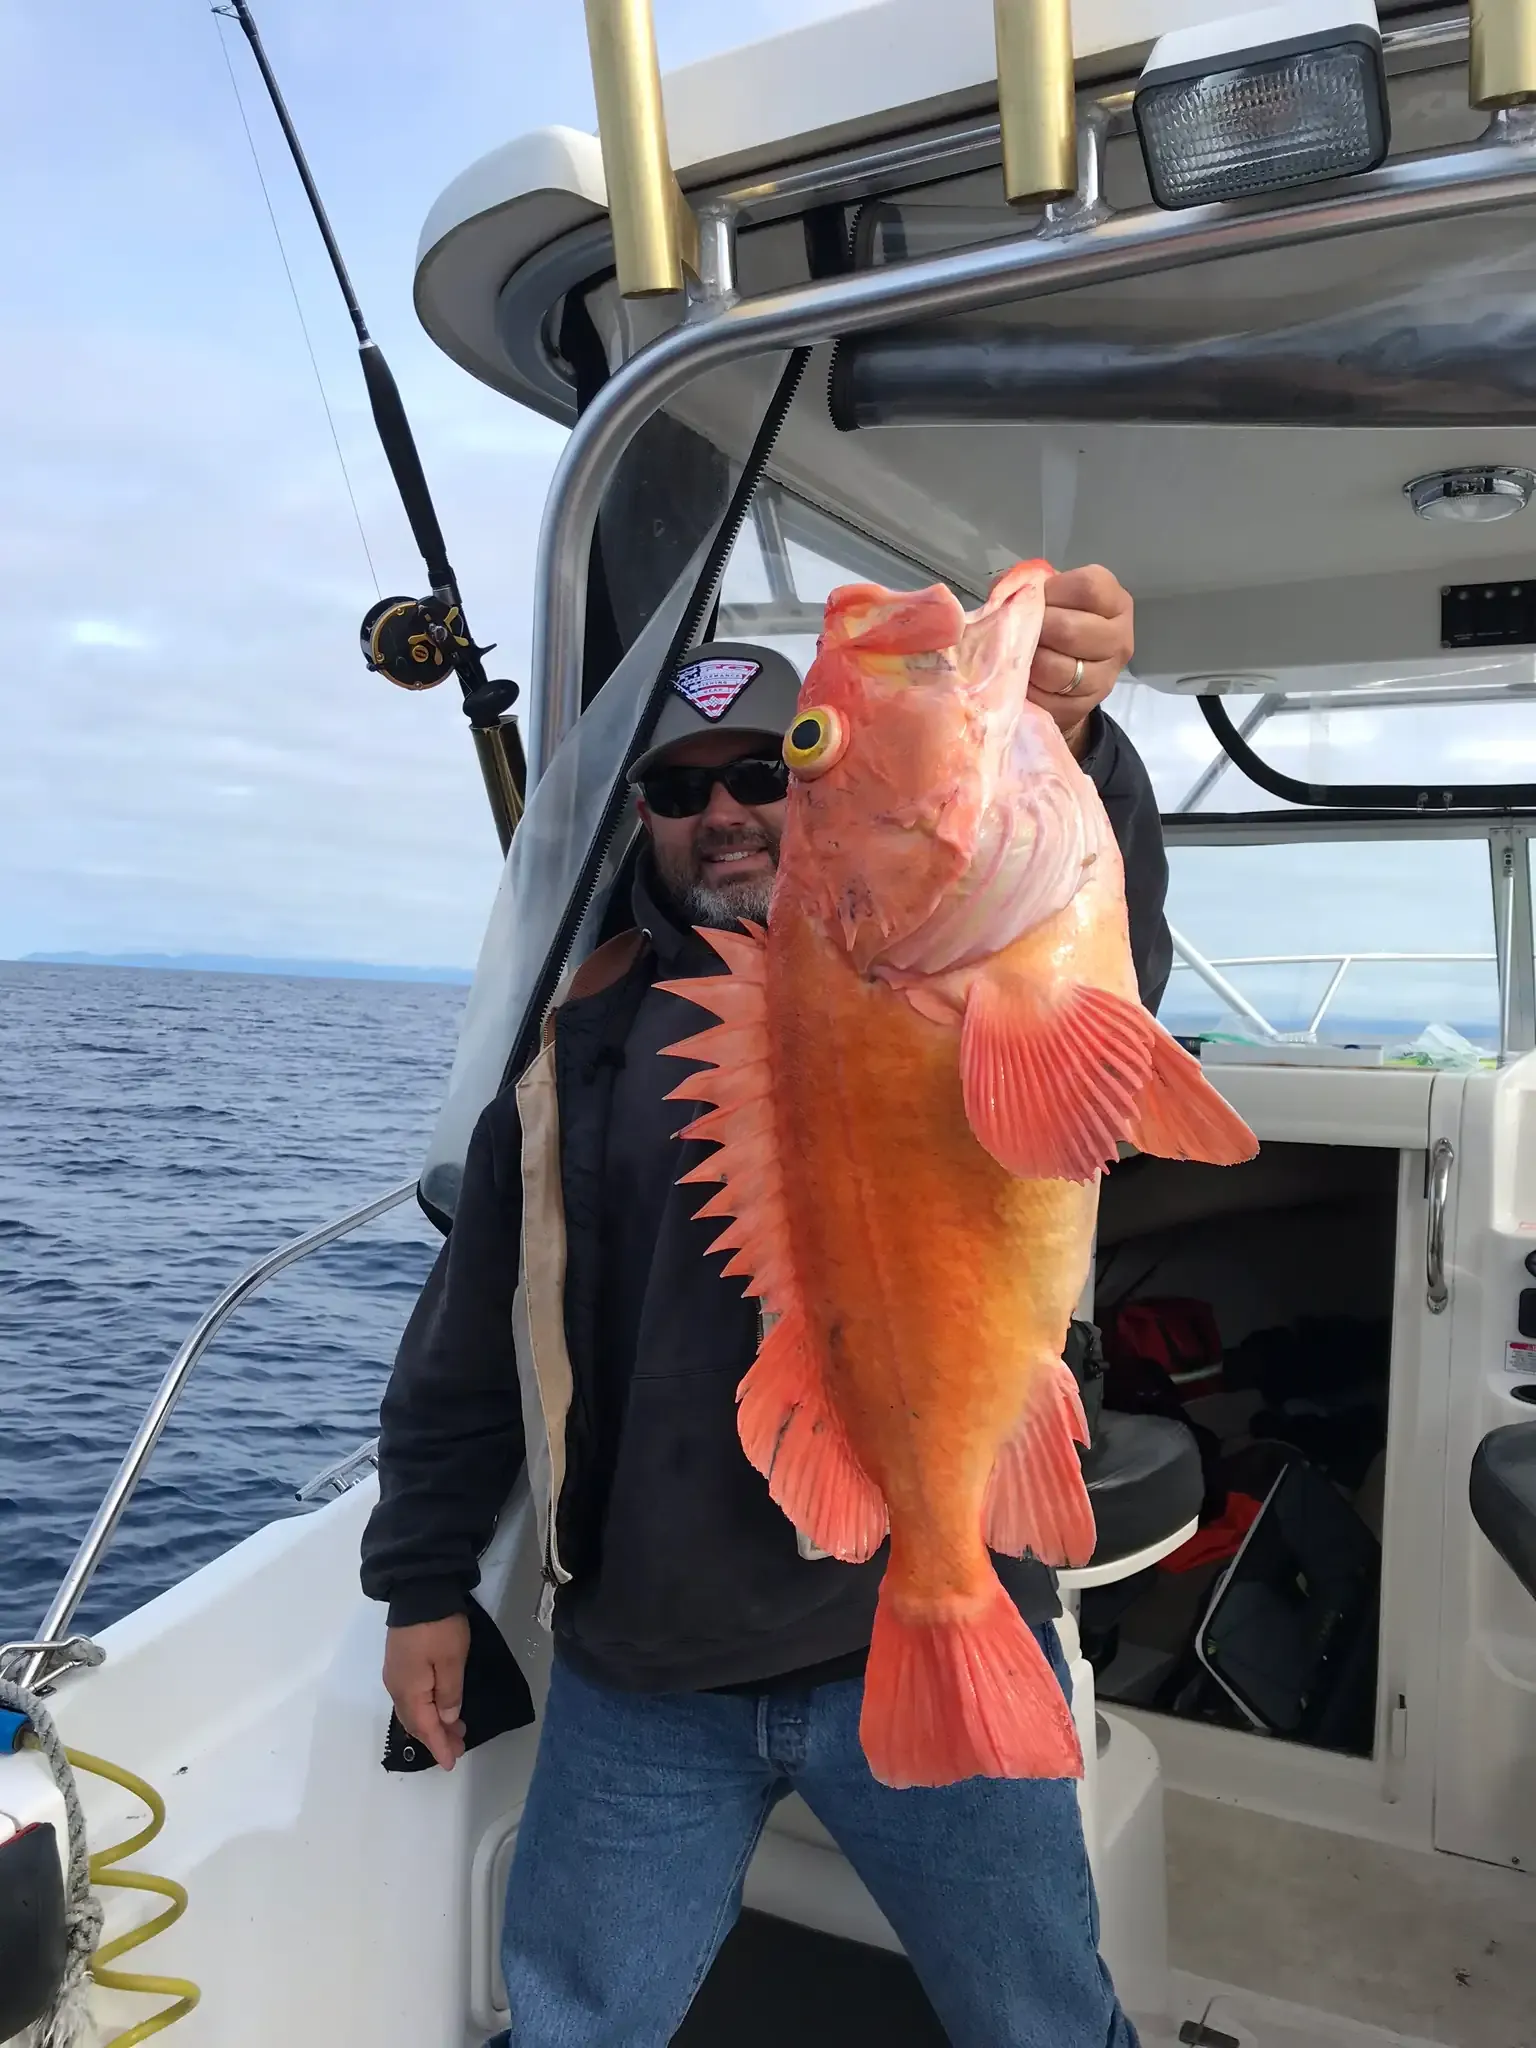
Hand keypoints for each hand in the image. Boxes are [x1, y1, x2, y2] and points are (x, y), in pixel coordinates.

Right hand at [383, 1615, 469, 1771]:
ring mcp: (396, 1674)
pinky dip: (426, 1708)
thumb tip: (446, 1719)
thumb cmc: (438, 1627)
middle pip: (415, 1721)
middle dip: (436, 1737)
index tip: (452, 1762)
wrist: (418, 1590)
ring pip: (413, 1709)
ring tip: (455, 1730)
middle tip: (459, 1747)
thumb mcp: (452, 1661)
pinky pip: (411, 1697)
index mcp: (409, 1690)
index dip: (439, 1746)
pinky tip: (440, 1707)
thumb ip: (449, 1693)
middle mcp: (396, 1687)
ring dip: (432, 1722)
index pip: (425, 1727)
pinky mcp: (399, 1663)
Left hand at [1030, 565, 1134, 756]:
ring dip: (1030, 661)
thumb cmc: (1052, 623)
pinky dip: (1028, 687)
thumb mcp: (1046, 594)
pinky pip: (1048, 698)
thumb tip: (1009, 593)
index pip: (1087, 587)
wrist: (1061, 674)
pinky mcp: (1084, 706)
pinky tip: (1024, 677)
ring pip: (1058, 669)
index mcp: (1115, 602)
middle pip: (1070, 630)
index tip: (1036, 598)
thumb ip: (1029, 584)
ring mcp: (1105, 676)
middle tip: (1022, 630)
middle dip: (1036, 629)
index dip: (1052, 591)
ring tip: (1022, 654)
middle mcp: (1119, 638)